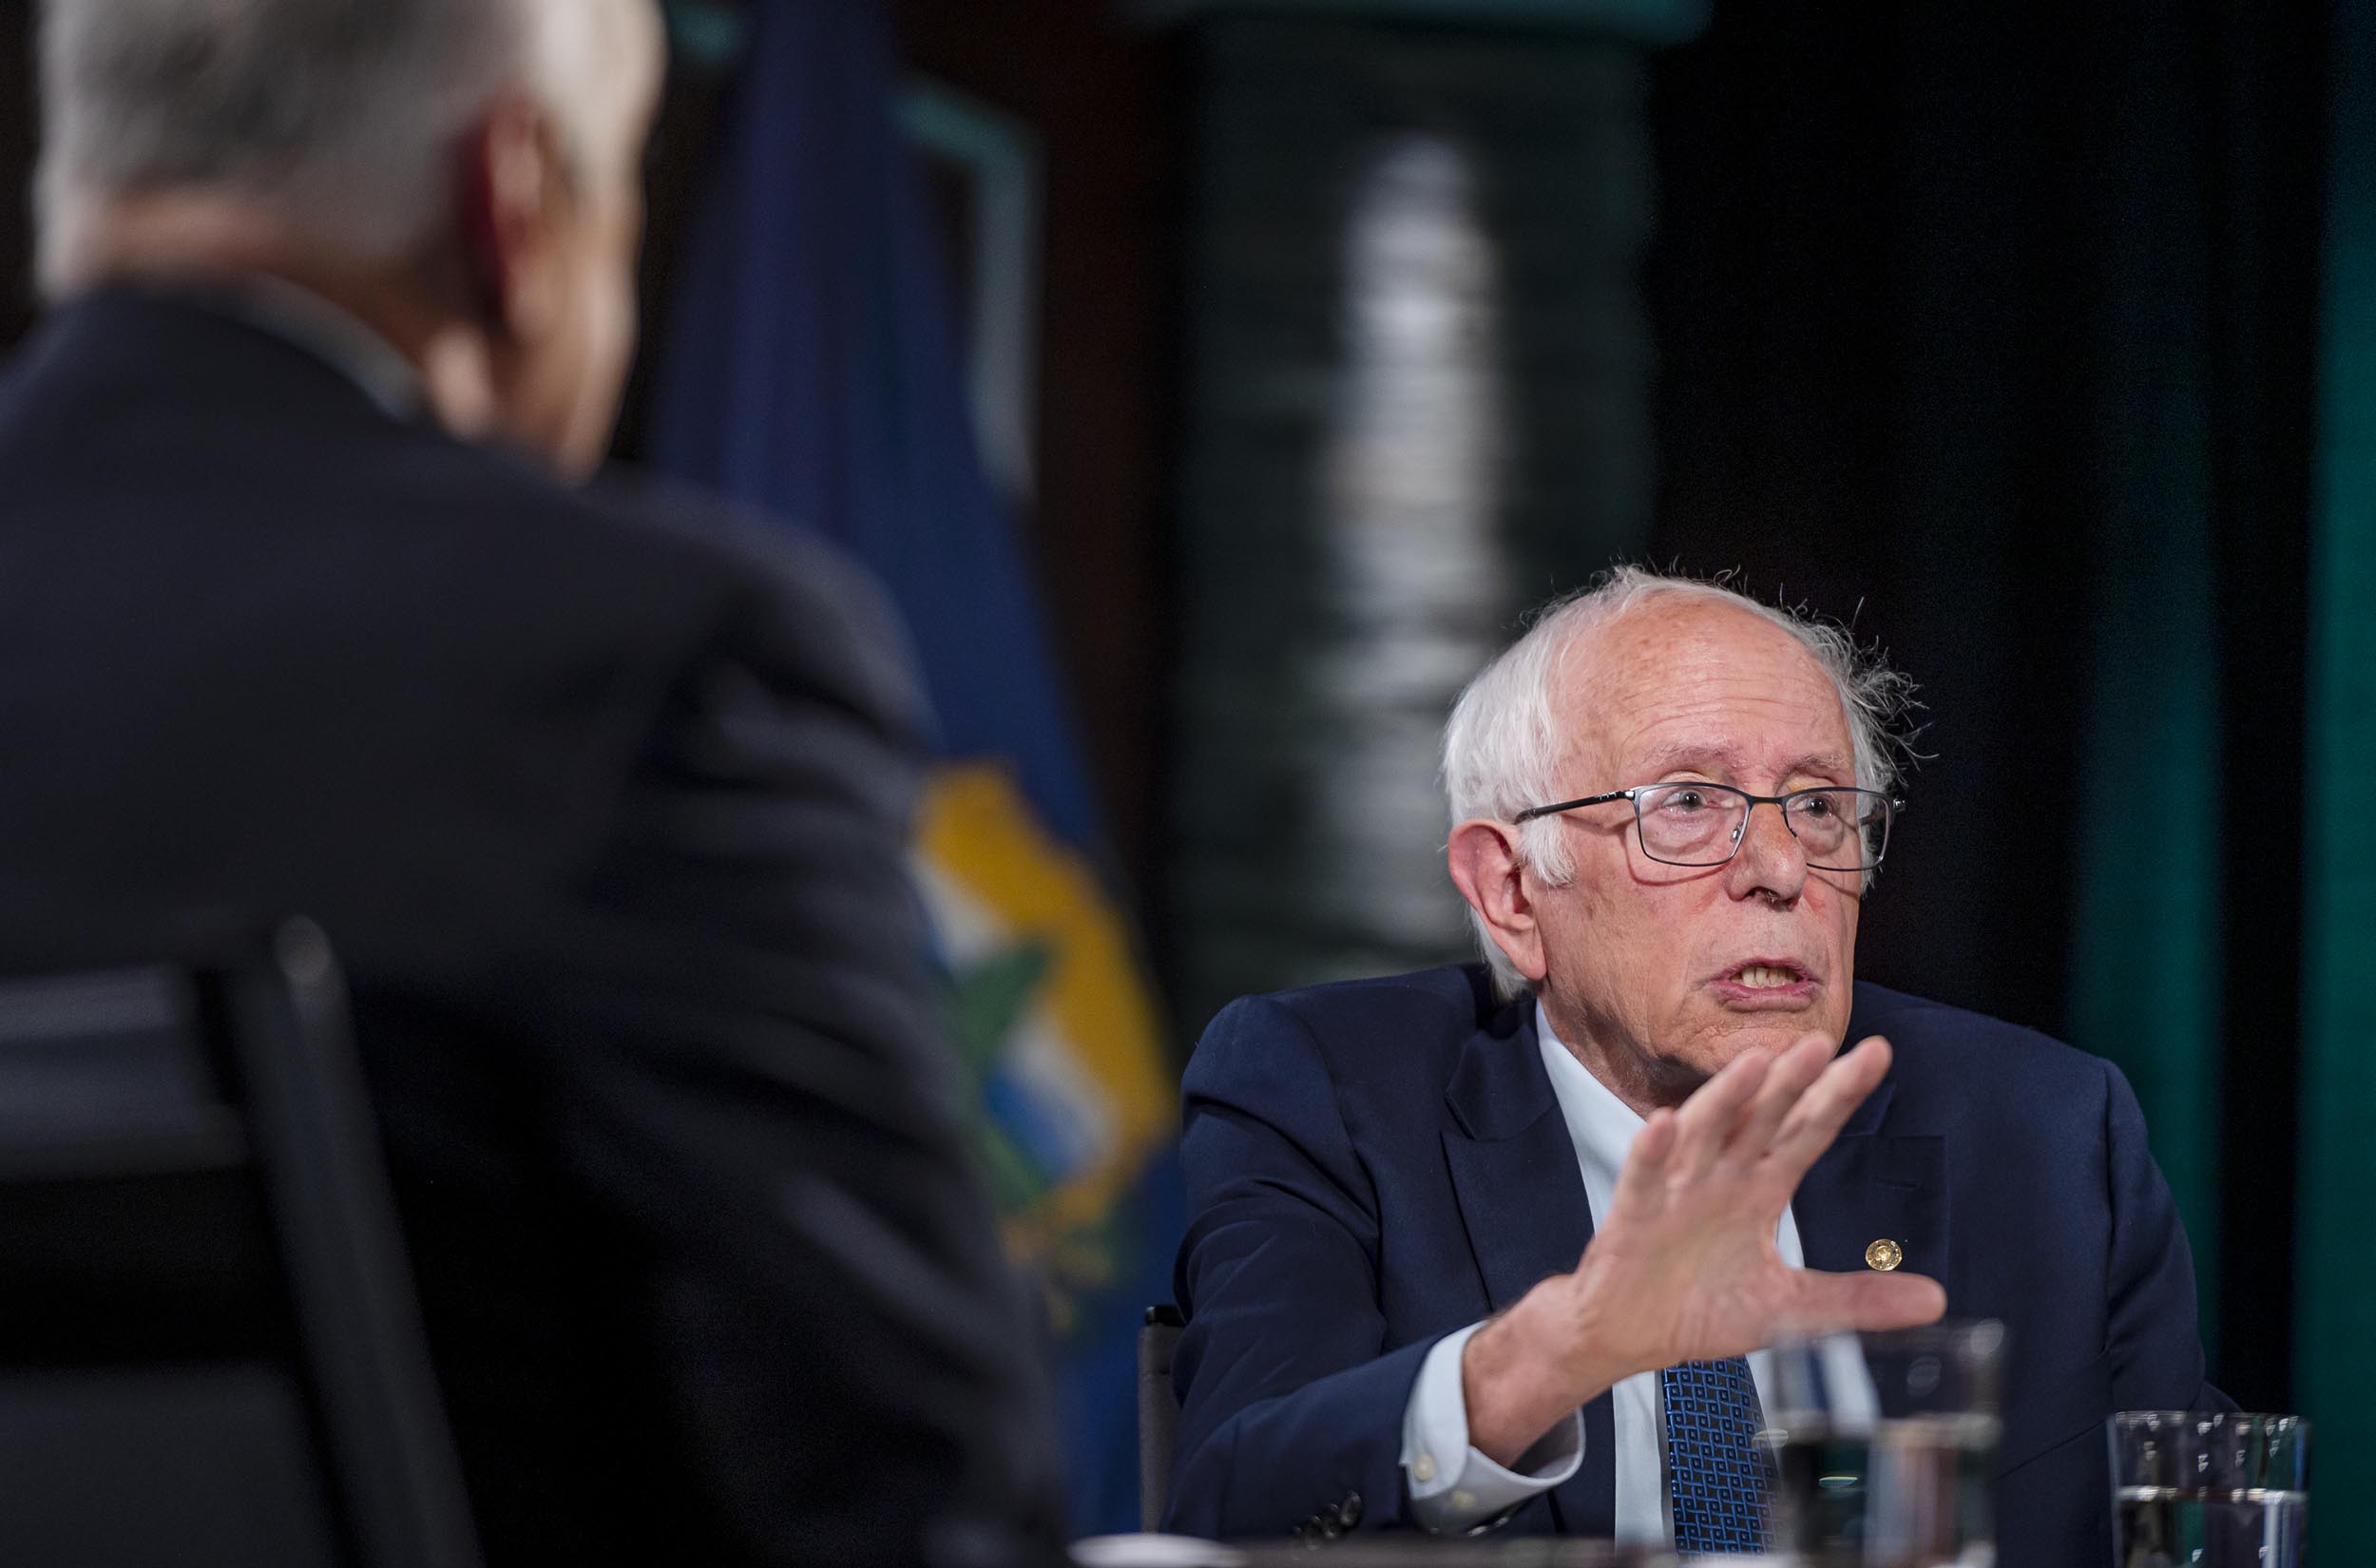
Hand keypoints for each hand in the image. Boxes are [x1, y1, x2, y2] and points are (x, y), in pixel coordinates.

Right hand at [1461, 1034, 1945, 1464]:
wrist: (1628, 1333)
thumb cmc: (1702, 1307)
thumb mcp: (1790, 1309)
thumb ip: (1857, 1299)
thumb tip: (1936, 1299)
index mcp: (1760, 1190)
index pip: (1808, 1132)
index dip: (1839, 1094)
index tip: (1877, 1052)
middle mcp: (1722, 1178)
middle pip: (1761, 1120)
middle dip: (1791, 1083)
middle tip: (1820, 1042)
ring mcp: (1677, 1193)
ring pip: (1704, 1134)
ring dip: (1726, 1098)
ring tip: (1754, 1062)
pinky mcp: (1634, 1219)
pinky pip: (1643, 1179)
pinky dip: (1651, 1153)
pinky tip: (1662, 1124)